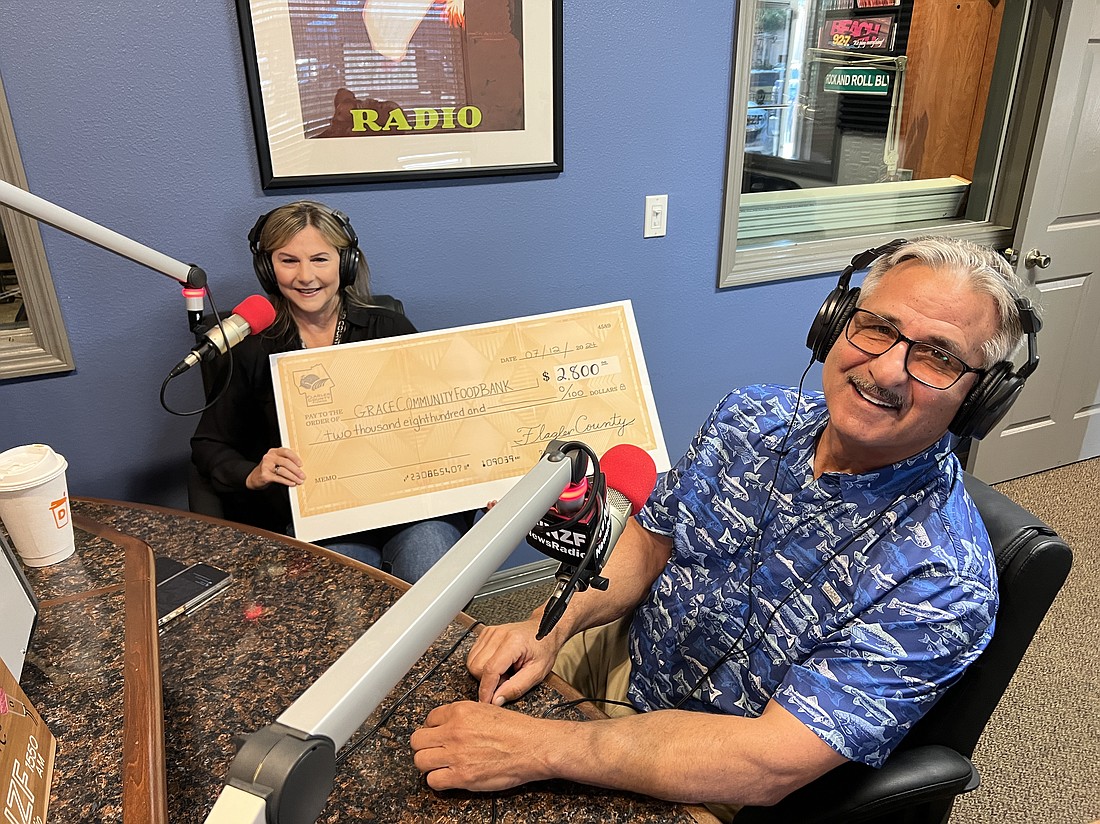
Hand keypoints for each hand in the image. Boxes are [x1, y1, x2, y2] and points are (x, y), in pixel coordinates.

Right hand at [246, 447, 304, 489]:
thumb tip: (300, 468)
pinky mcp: (265, 475)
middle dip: (296, 470)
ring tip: (299, 481)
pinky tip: (292, 483)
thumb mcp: (275, 461)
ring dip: (293, 477)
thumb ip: (285, 461)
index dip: (295, 458)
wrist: (254, 477)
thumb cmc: (268, 468)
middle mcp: (269, 457)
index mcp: (273, 452)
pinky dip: (287, 481)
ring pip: (283, 471)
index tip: (301, 464)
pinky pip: (279, 478)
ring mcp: (266, 466)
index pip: (286, 452)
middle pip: (286, 462)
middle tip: (302, 476)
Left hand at [411, 701, 551, 790]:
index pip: (429, 719)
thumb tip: (450, 724)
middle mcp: (454, 731)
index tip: (438, 734)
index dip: (434, 728)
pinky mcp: (462, 776)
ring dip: (428, 764)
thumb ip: (464, 716)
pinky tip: (447, 776)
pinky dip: (438, 780)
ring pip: (420, 761)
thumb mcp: (487, 709)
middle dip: (425, 746)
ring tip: (439, 764)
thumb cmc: (517, 729)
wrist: (533, 747)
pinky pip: (432, 780)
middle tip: (434, 750)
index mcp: (460, 711)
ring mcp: (456, 754)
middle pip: (417, 740)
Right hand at [466, 618, 560, 705]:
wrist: (545, 631)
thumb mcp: (537, 673)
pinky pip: (473, 656)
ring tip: (504, 671)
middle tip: (507, 679)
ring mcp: (490, 632)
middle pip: (477, 667)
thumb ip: (516, 688)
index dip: (486, 689)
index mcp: (513, 642)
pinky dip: (483, 665)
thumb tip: (496, 700)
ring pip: (472, 662)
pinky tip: (499, 664)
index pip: (491, 669)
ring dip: (485, 673)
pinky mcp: (486, 633)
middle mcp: (498, 634)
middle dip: (488, 680)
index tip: (486, 702)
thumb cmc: (544, 648)